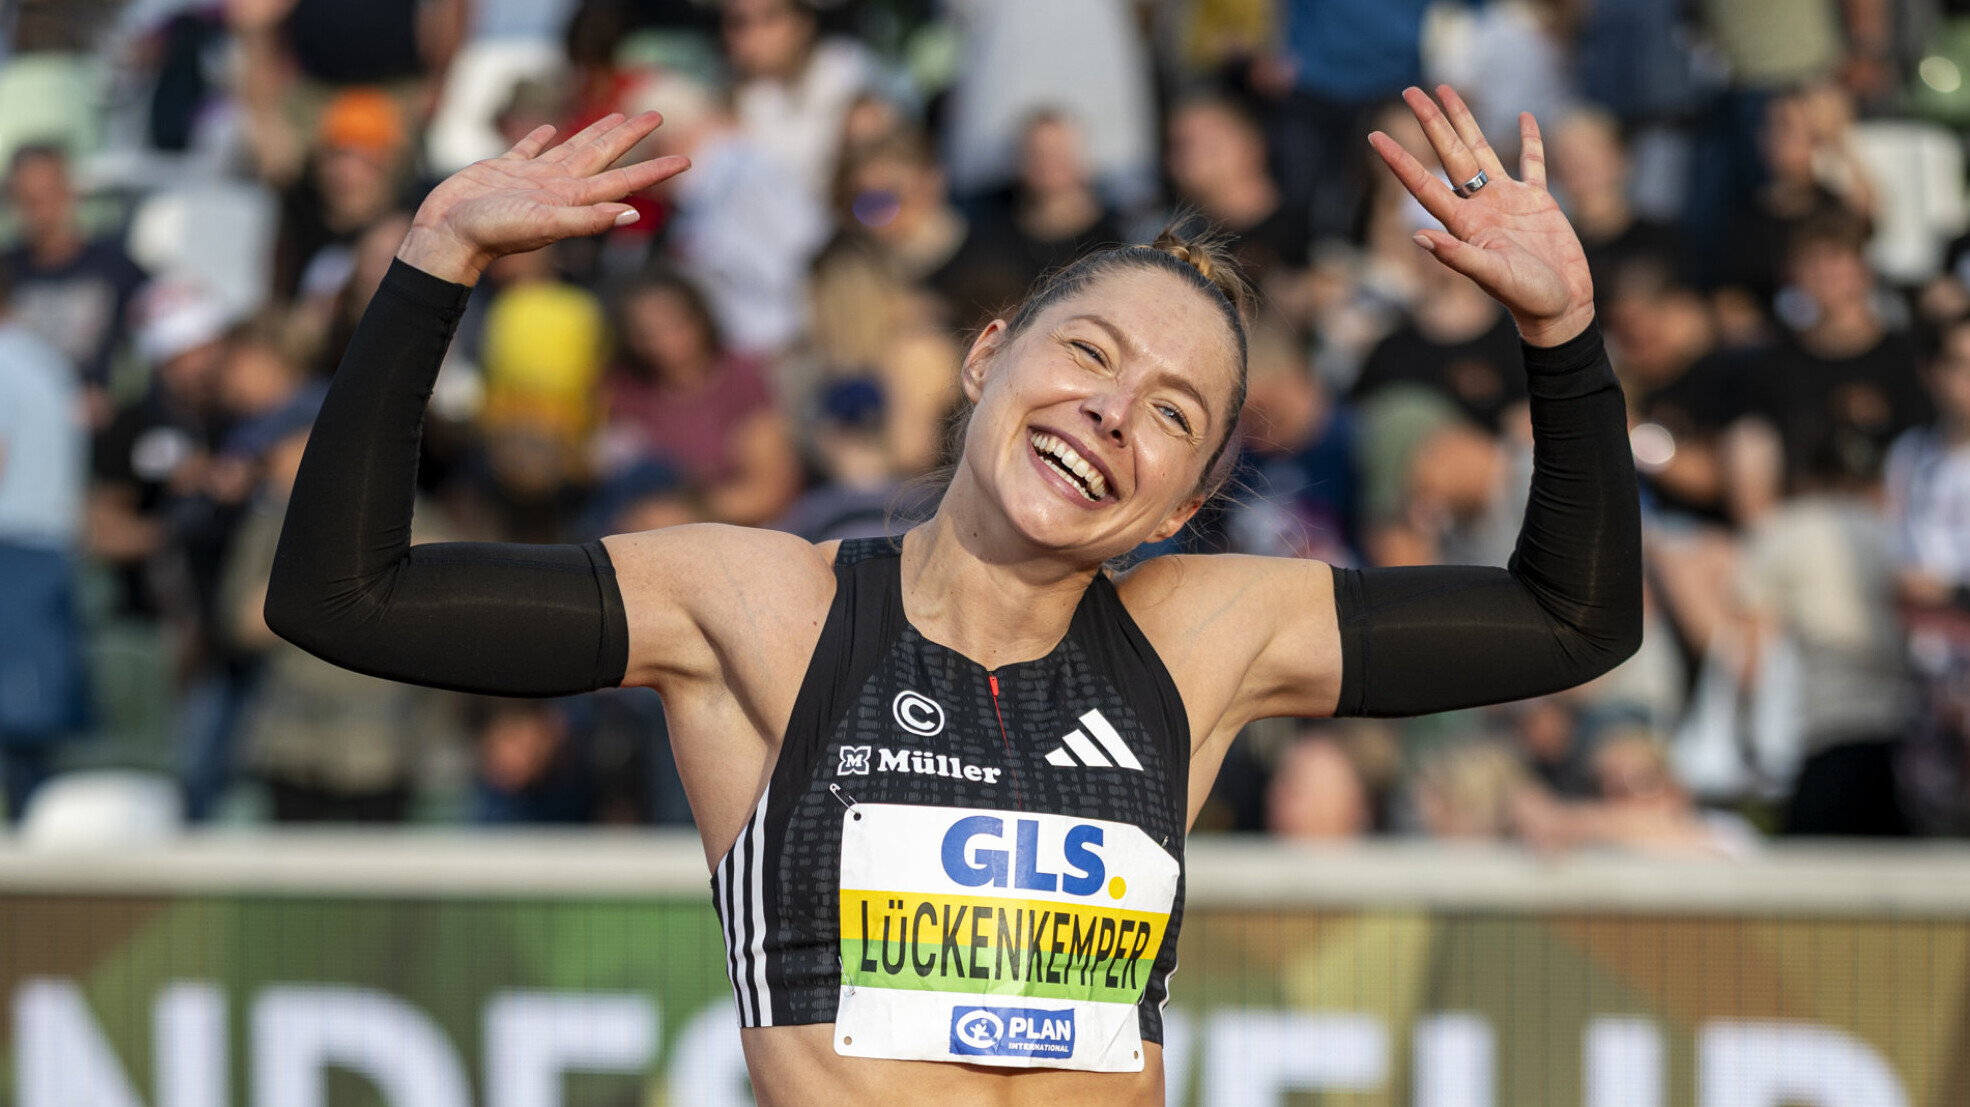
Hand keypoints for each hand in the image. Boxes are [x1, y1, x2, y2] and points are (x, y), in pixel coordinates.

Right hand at [398, 112, 690, 284]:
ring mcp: (532, 178)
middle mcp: (558, 186)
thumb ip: (587, 219)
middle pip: (604, 155)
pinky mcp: (503, 170)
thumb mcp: (544, 224)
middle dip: (630, 136)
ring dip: (595, 133)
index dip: (656, 171)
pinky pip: (528, 149)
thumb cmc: (493, 233)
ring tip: (616, 116)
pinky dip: (541, 138)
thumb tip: (632, 213)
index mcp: (573, 198)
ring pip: (573, 148)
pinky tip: (549, 129)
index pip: (624, 180)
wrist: (448, 236)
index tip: (687, 160)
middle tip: (655, 115)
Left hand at [1369, 86, 1592, 346]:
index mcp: (1465, 223)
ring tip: (1447, 90)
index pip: (1423, 185)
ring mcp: (1508, 201)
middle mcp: (1480, 206)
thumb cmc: (1526, 298)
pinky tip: (1525, 117)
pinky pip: (1533, 164)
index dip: (1399, 160)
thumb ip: (1458, 256)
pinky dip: (1531, 141)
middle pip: (1449, 155)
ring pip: (1482, 150)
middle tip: (1411, 90)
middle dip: (1430, 122)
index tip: (1375, 135)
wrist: (1561, 308)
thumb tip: (1417, 238)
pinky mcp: (1538, 202)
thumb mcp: (1491, 276)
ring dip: (1465, 122)